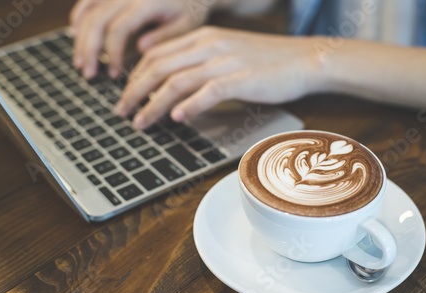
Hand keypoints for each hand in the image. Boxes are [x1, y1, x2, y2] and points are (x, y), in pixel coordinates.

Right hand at [70, 0, 211, 78]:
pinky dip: (79, 16)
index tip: (114, 75)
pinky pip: (89, 0)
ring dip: (80, 37)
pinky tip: (75, 34)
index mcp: (145, 2)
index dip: (113, 54)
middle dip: (89, 50)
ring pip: (88, 10)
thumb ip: (163, 37)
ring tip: (80, 62)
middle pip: (97, 20)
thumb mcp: (185, 26)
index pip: (118, 29)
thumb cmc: (190, 9)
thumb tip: (140, 49)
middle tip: (88, 75)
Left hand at [115, 27, 324, 129]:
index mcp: (202, 37)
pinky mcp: (241, 78)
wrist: (304, 59)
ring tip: (140, 122)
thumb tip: (175, 88)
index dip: (135, 76)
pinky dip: (189, 106)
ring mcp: (224, 61)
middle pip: (158, 67)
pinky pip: (207, 92)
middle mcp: (208, 45)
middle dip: (134, 91)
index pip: (156, 54)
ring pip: (176, 82)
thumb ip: (199, 64)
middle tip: (121, 111)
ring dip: (153, 104)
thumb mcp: (227, 54)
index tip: (126, 95)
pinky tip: (176, 118)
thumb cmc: (267, 61)